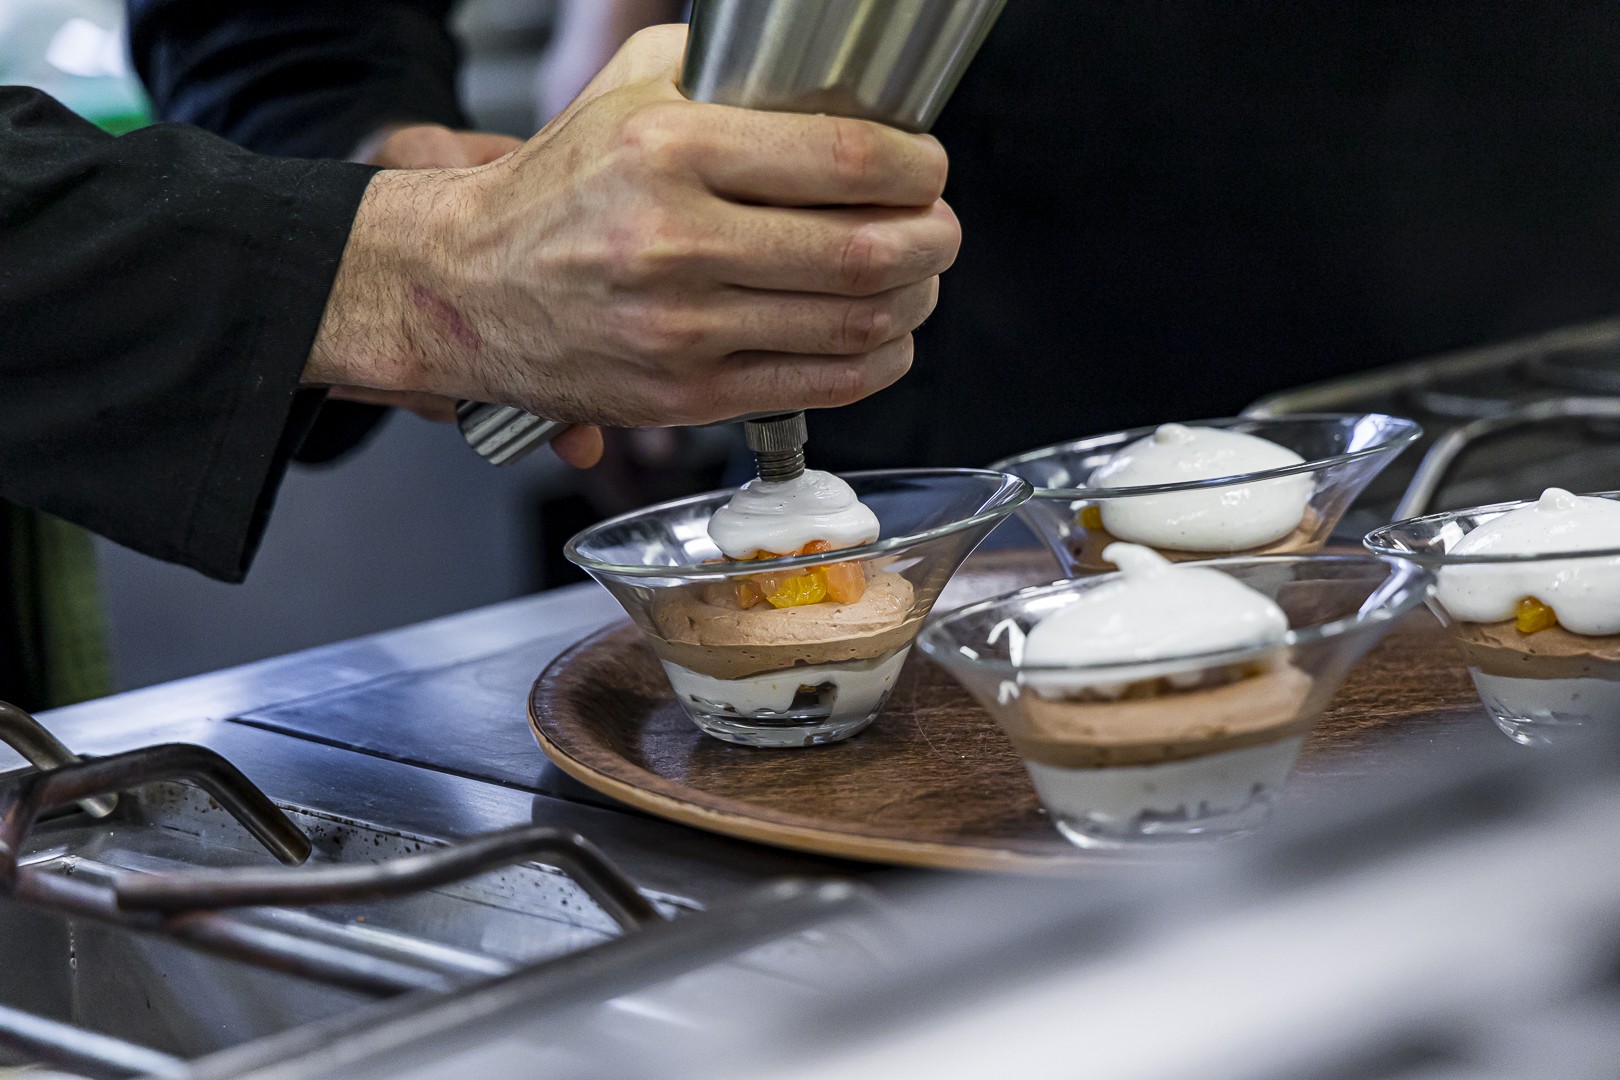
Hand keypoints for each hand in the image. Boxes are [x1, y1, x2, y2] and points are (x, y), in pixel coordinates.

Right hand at [306, 25, 957, 447]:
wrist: (467, 285)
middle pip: (866, 251)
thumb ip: (724, 68)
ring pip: (854, 325)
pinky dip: (876, 362)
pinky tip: (882, 337)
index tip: (925, 169)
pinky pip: (819, 384)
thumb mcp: (626, 91)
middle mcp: (676, 242)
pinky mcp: (685, 395)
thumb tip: (829, 76)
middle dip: (933, 240)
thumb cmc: (555, 188)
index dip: (916, 168)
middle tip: (938, 228)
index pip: (845, 162)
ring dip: (913, 302)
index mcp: (670, 150)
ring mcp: (682, 330)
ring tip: (915, 279)